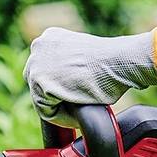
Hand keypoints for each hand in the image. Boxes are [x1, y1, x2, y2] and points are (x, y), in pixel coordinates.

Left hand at [23, 27, 156, 122]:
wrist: (120, 61)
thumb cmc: (112, 61)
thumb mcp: (83, 55)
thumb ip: (69, 64)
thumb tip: (67, 82)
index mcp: (49, 38)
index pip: (43, 71)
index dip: (58, 88)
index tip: (73, 98)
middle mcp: (38, 46)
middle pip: (37, 83)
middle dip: (54, 98)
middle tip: (75, 107)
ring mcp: (37, 64)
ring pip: (41, 99)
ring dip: (59, 109)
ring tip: (78, 115)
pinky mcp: (41, 83)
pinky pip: (47, 111)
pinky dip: (62, 119)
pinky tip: (78, 118)